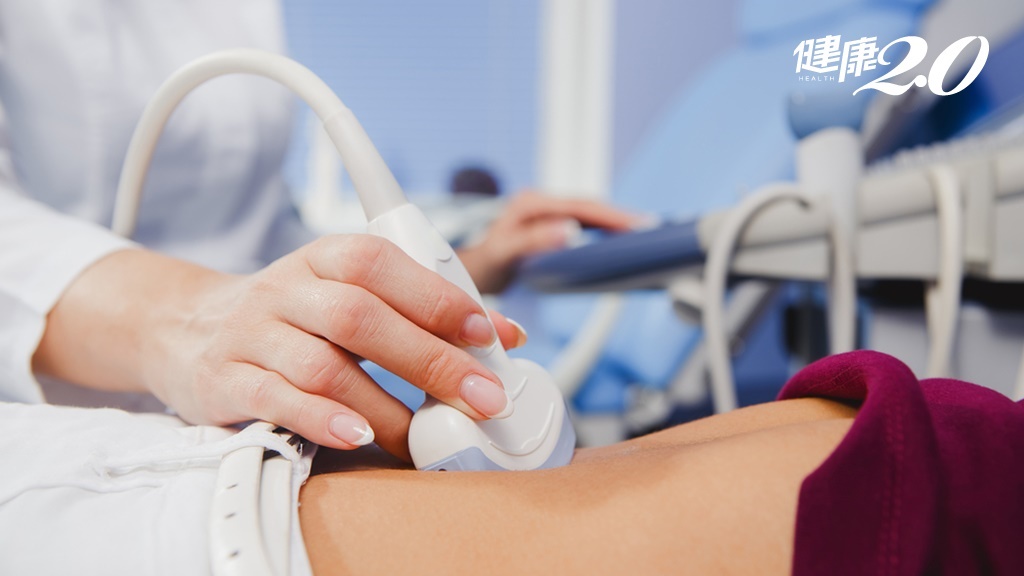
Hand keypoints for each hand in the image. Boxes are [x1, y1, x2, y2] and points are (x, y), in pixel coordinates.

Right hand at [33, 236, 526, 459]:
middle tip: (479, 395)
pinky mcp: (225, 381)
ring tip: (421, 436)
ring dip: (383, 405)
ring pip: (322, 366)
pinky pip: (275, 400)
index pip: (381, 264)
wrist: (186, 327)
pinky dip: (321, 420)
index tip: (487, 333)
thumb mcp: (348, 294)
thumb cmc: (291, 316)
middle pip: (360, 317)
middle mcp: (286, 289)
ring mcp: (251, 334)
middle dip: (429, 359)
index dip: (436, 296)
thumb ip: (420, 310)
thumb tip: (504, 335)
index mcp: (323, 258)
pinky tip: (356, 435)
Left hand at [458, 190, 637, 292]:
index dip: (610, 215)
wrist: (474, 272)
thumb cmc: (485, 265)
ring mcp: (547, 213)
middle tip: (651, 229)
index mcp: (531, 204)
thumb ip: (532, 241)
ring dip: (615, 223)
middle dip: (620, 217)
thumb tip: (568, 230)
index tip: (635, 225)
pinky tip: (622, 240)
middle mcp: (540, 203)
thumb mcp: (503, 254)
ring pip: (590, 214)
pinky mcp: (552, 225)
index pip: (580, 206)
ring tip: (645, 233)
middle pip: (590, 206)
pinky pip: (584, 223)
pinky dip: (604, 230)